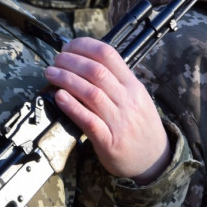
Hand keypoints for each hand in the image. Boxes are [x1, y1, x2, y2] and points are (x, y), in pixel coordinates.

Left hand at [44, 37, 169, 182]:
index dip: (84, 46)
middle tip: (56, 60)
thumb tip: (85, 61)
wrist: (155, 160)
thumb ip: (116, 81)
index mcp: (134, 86)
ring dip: (66, 79)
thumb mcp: (137, 98)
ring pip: (91, 93)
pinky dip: (72, 107)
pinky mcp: (110, 141)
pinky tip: (59, 98)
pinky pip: (89, 121)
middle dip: (70, 61)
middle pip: (96, 71)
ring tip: (51, 74)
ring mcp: (120, 122)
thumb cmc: (140, 127)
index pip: (109, 55)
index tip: (68, 47)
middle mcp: (128, 100)